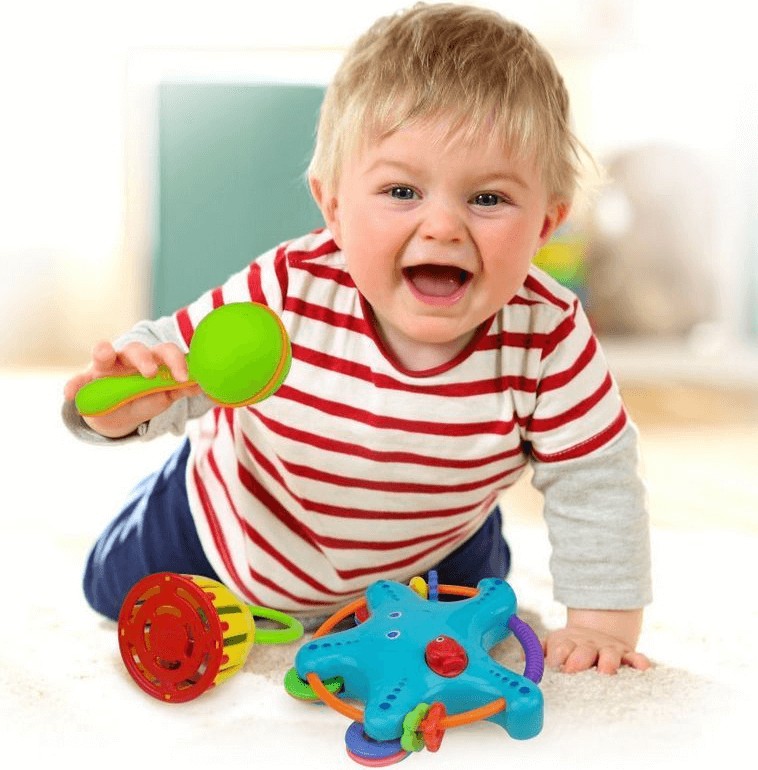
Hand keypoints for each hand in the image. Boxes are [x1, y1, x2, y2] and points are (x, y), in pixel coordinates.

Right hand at [63, 340, 201, 437]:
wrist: (116, 416)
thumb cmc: (142, 399)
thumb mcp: (161, 396)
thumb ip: (177, 389)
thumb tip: (200, 384)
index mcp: (151, 361)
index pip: (164, 352)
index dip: (175, 360)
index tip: (184, 377)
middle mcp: (127, 359)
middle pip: (136, 349)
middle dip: (144, 358)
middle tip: (151, 373)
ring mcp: (104, 367)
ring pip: (104, 353)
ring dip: (104, 352)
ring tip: (103, 356)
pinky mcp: (85, 381)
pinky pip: (77, 380)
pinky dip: (73, 385)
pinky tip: (70, 394)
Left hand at [543, 608, 650, 674]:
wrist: (596, 631)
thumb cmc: (571, 646)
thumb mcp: (553, 643)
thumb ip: (537, 651)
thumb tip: (520, 657)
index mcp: (568, 643)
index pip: (560, 648)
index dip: (556, 656)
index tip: (553, 665)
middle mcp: (588, 645)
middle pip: (583, 652)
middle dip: (578, 660)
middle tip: (573, 670)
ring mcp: (608, 649)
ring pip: (609, 655)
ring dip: (607, 662)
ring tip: (605, 671)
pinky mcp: (626, 654)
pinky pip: (635, 657)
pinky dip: (640, 662)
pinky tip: (643, 668)